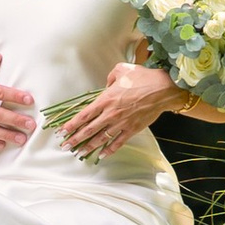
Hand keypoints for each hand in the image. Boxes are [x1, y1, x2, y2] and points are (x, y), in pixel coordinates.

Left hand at [60, 57, 176, 156]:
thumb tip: (106, 84)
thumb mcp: (122, 69)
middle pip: (89, 130)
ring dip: (88, 146)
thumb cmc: (142, 77)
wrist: (163, 89)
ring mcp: (121, 123)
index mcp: (105, 99)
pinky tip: (101, 155)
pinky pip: (118, 142)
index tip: (62, 131)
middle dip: (75, 139)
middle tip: (65, 146)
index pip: (84, 115)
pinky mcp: (132, 129)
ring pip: (101, 138)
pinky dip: (109, 150)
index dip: (71, 124)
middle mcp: (110, 113)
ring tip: (78, 153)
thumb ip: (110, 77)